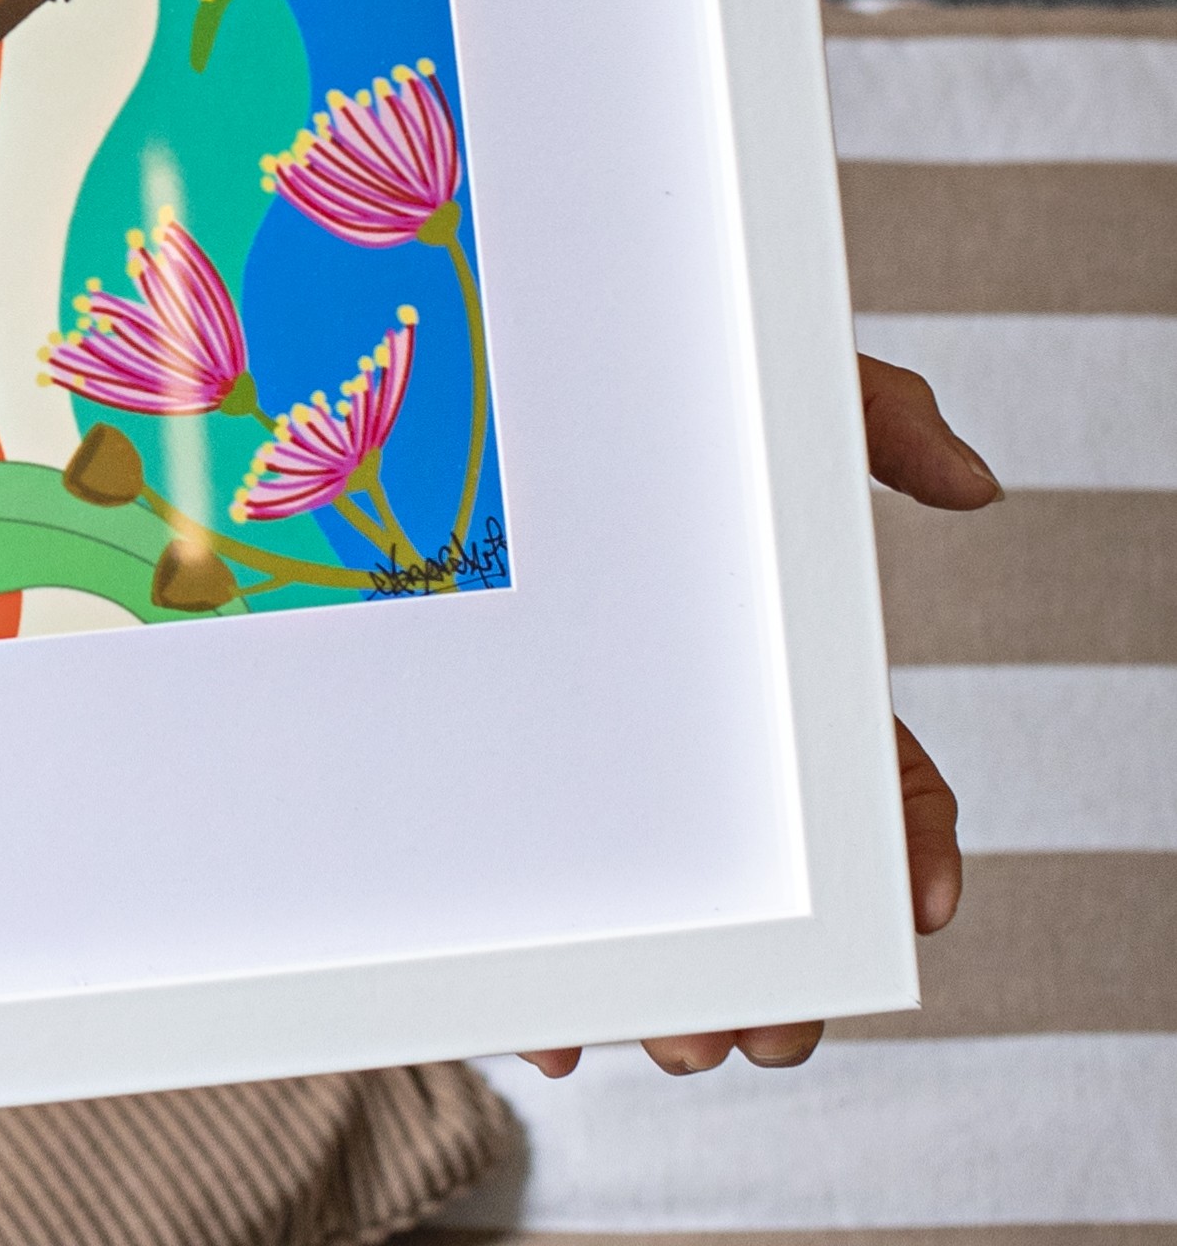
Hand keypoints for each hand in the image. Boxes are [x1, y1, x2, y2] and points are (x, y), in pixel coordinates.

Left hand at [517, 355, 992, 1076]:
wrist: (446, 384)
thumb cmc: (626, 384)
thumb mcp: (744, 392)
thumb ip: (863, 413)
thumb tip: (973, 484)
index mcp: (770, 684)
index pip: (881, 793)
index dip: (914, 853)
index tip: (918, 901)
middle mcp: (694, 753)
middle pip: (774, 900)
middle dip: (787, 982)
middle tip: (768, 1024)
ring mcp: (599, 790)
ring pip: (664, 934)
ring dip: (677, 1007)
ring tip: (672, 1035)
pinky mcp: (502, 817)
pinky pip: (535, 926)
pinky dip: (550, 993)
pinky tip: (546, 1030)